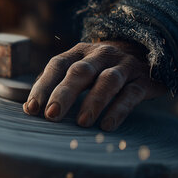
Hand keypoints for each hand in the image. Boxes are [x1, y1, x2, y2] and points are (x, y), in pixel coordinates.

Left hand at [23, 41, 165, 130]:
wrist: (147, 52)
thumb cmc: (101, 68)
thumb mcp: (79, 68)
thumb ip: (57, 83)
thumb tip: (30, 107)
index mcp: (80, 52)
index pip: (57, 65)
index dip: (43, 86)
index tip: (31, 109)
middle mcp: (101, 55)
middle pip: (80, 72)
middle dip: (64, 93)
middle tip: (52, 115)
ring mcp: (124, 65)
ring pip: (108, 81)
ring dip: (93, 102)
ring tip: (82, 122)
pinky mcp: (144, 79)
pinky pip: (131, 94)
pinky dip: (118, 109)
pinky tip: (107, 125)